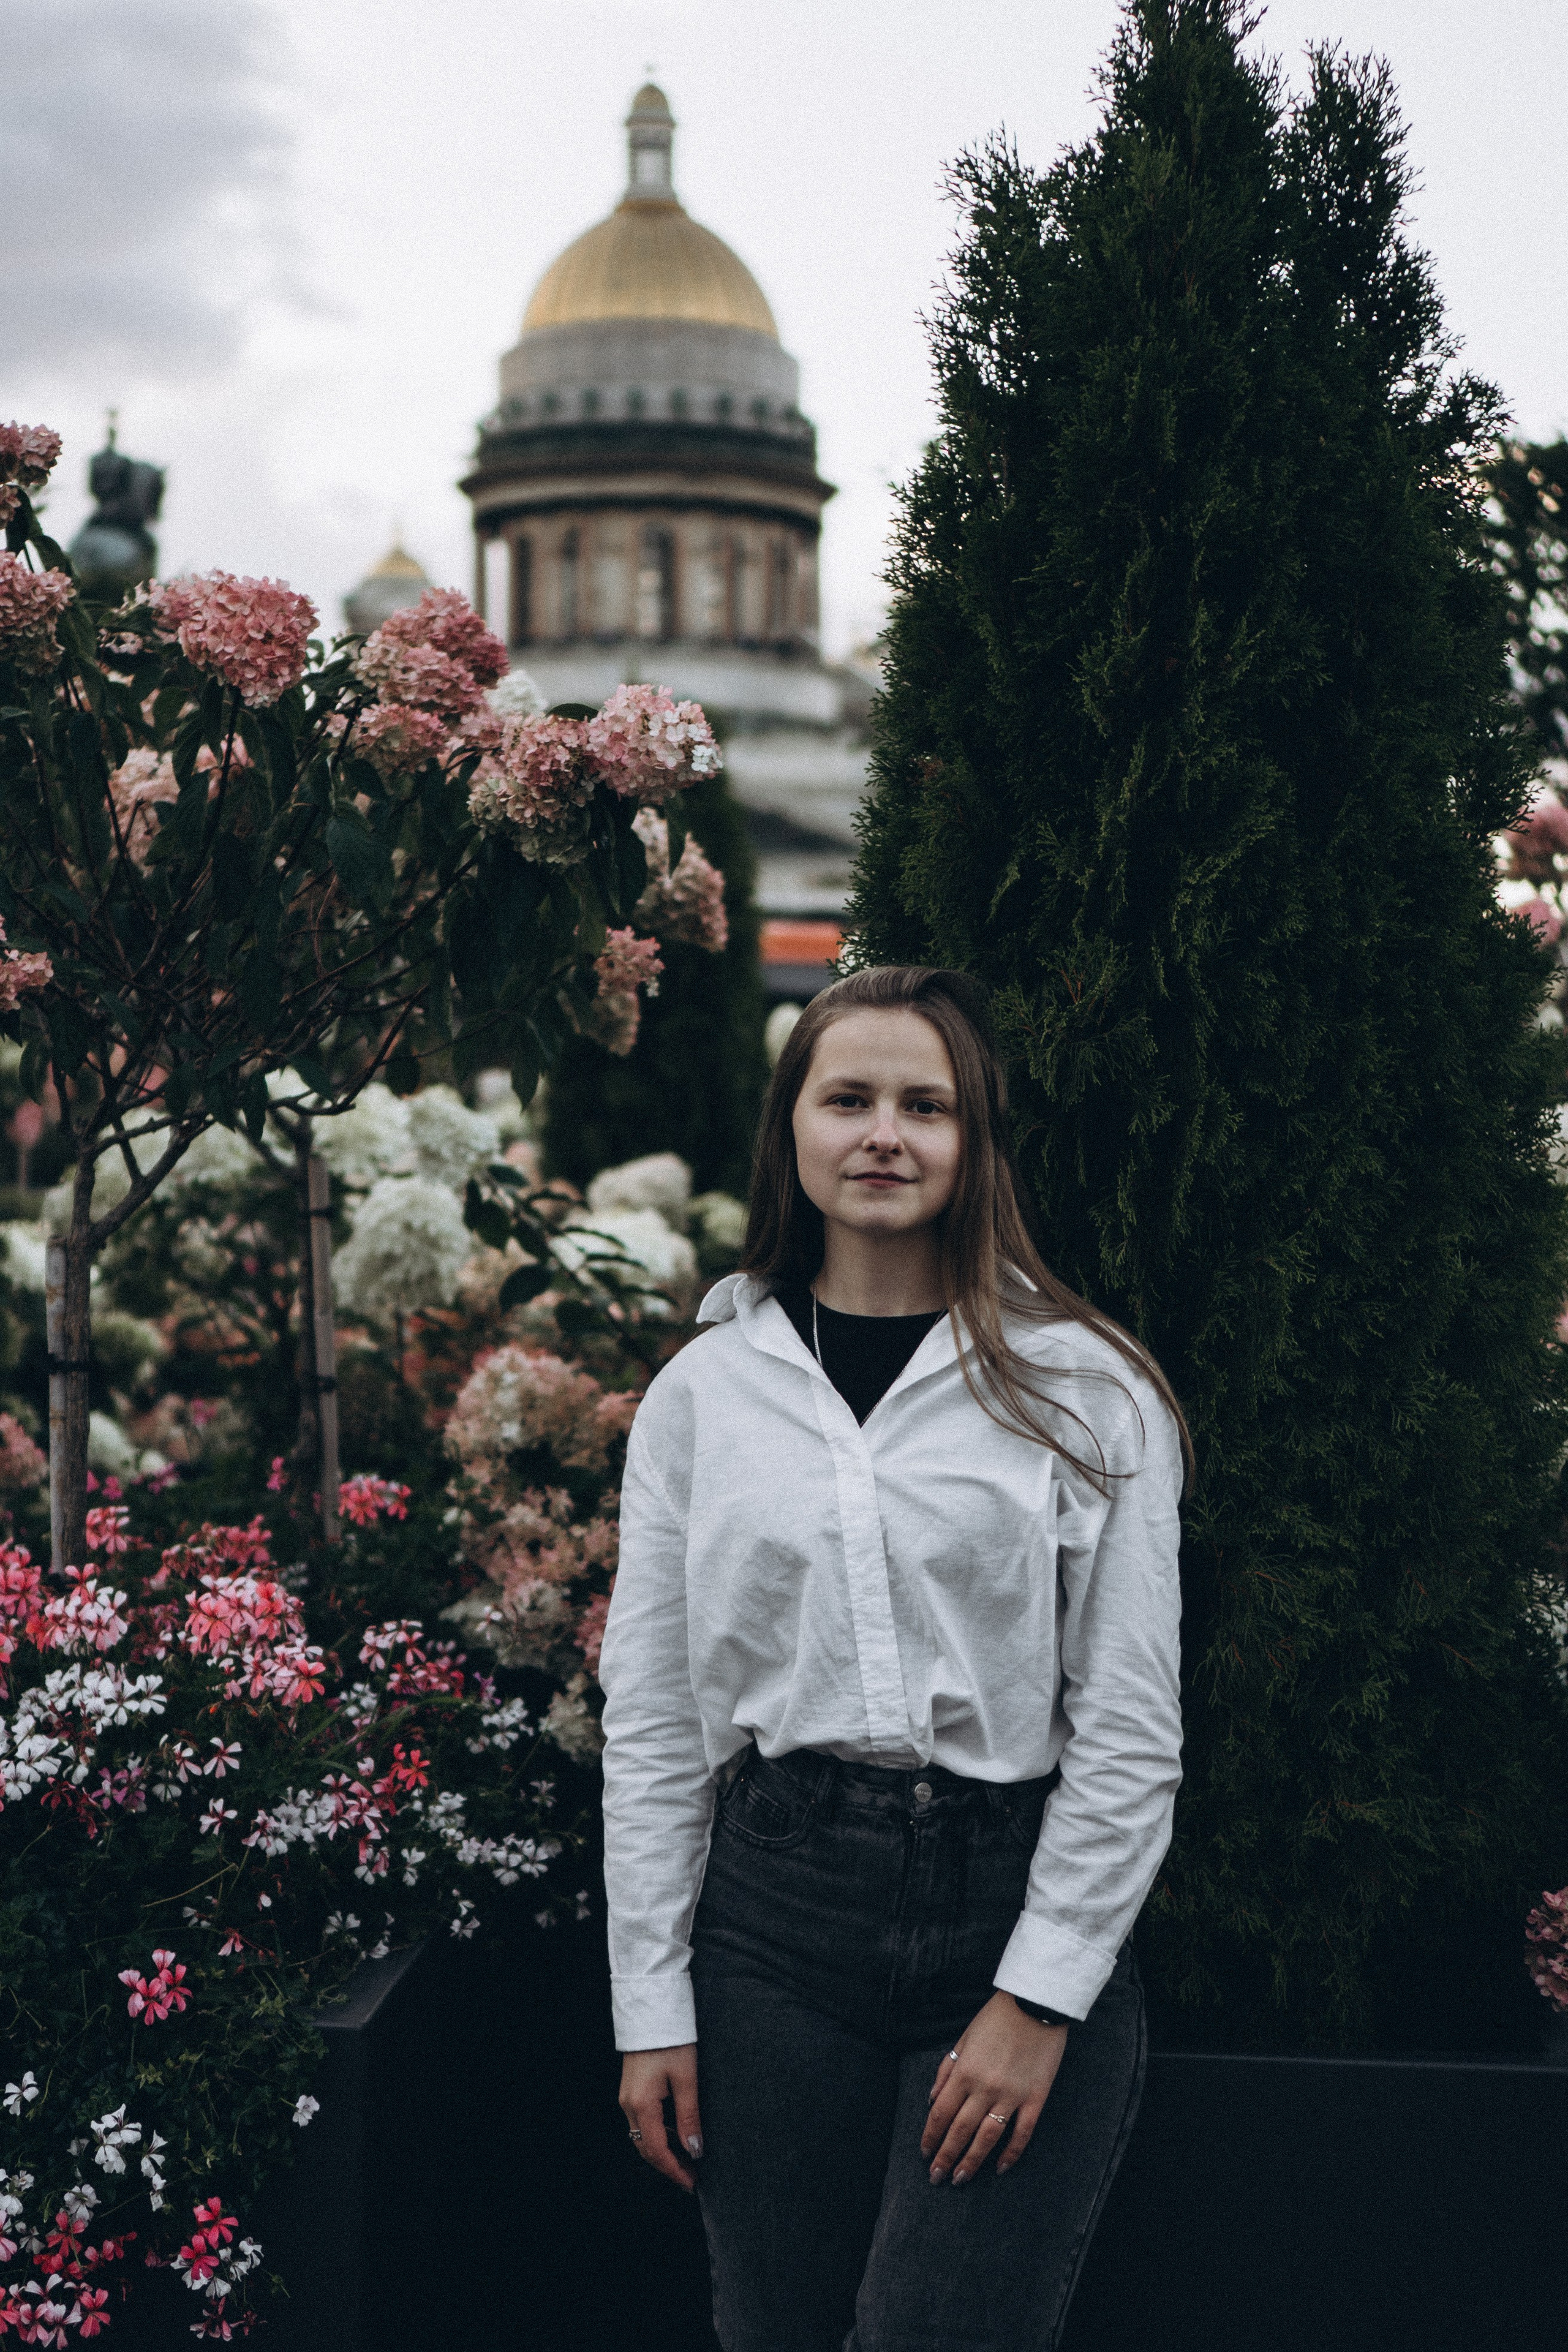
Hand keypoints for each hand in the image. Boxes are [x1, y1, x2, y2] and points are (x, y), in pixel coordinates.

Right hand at [619, 2044, 702, 2193]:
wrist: (652, 2010)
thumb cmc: (672, 2040)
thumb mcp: (686, 2078)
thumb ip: (689, 2116)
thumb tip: (695, 2150)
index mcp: (641, 2104)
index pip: (657, 2150)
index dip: (675, 2170)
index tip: (692, 2184)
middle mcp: (628, 2105)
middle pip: (646, 2148)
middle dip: (669, 2166)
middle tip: (692, 2177)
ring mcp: (627, 2097)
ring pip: (643, 2137)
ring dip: (664, 2151)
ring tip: (688, 2160)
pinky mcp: (632, 2090)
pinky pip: (643, 2123)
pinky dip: (659, 2135)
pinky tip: (676, 2136)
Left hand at [921, 1992, 1068, 2184]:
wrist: (1036, 2003)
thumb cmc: (997, 2018)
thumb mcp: (964, 2038)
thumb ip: (946, 2070)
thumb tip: (931, 2099)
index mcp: (964, 2071)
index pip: (940, 2113)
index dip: (931, 2137)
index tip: (925, 2154)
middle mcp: (984, 2087)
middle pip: (960, 2130)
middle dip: (946, 2157)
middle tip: (937, 2178)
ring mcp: (1012, 2094)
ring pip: (987, 2137)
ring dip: (972, 2161)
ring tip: (961, 2179)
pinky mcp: (1035, 2098)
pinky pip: (1022, 2133)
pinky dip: (1011, 2153)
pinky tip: (1001, 2167)